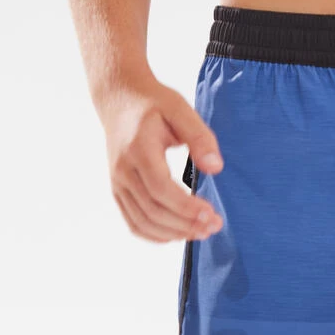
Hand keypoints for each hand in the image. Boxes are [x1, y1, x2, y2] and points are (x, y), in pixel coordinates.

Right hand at [101, 74, 223, 242]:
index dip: (186, 207)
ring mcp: (118, 183)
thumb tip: (216, 168)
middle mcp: (123, 170)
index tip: (211, 213)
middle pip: (153, 210)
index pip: (160, 188)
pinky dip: (155, 235)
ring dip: (174, 233)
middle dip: (186, 224)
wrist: (120, 99)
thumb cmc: (153, 104)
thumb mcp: (180, 109)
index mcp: (138, 149)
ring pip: (142, 221)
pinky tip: (178, 234)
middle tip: (214, 226)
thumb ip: (200, 137)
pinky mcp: (118, 190)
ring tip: (201, 232)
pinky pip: (133, 222)